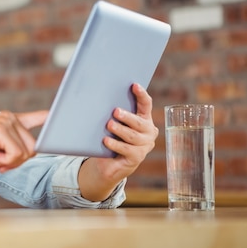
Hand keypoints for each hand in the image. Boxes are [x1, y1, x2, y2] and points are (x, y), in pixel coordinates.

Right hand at [0, 110, 47, 174]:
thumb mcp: (6, 153)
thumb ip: (21, 148)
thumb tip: (38, 148)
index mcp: (11, 120)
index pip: (37, 117)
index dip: (50, 117)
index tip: (61, 113)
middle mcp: (9, 117)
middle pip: (34, 146)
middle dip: (19, 159)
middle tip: (0, 158)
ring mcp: (4, 121)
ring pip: (27, 152)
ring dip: (12, 161)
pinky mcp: (0, 130)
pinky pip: (17, 154)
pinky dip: (6, 162)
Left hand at [79, 83, 158, 200]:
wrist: (111, 162)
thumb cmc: (113, 136)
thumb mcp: (115, 122)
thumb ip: (114, 112)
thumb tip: (98, 95)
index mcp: (144, 118)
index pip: (146, 104)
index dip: (141, 94)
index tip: (134, 85)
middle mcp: (148, 131)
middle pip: (139, 122)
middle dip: (127, 116)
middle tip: (115, 111)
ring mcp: (144, 145)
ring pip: (132, 136)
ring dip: (120, 130)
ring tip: (109, 125)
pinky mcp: (137, 157)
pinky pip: (126, 150)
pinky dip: (115, 144)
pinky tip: (106, 141)